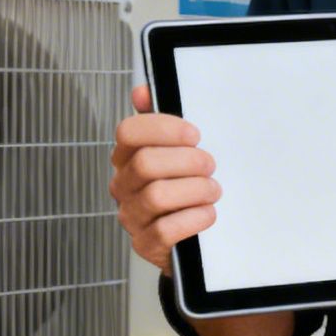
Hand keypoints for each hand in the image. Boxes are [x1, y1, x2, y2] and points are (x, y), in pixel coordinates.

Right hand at [109, 84, 219, 273]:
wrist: (190, 236)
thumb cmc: (183, 185)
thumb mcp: (176, 152)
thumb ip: (160, 122)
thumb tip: (141, 91)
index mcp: (127, 156)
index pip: (128, 132)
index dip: (163, 129)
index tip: (194, 134)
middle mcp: (123, 185)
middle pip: (146, 163)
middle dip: (187, 161)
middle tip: (210, 165)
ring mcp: (131, 216)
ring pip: (157, 196)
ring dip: (195, 190)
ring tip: (213, 190)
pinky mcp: (145, 244)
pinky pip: (165, 229)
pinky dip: (194, 219)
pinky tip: (207, 213)